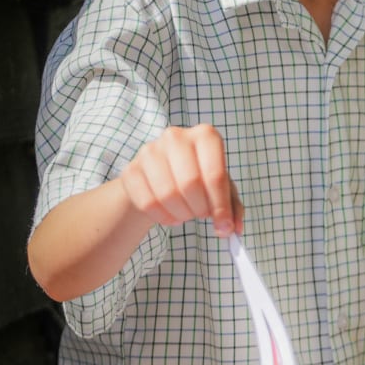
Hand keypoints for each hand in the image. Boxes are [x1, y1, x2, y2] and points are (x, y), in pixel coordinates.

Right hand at [120, 125, 243, 236]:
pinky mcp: (131, 170)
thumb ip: (232, 208)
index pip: (215, 174)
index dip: (221, 205)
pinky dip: (162, 217)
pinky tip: (170, 214)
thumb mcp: (221, 188)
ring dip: (181, 214)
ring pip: (167, 194)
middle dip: (199, 209)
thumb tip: (233, 229)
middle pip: (190, 184)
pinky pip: (148, 203)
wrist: (159, 175)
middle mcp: (176, 137)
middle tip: (201, 214)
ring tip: (186, 212)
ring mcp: (150, 151)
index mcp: (205, 135)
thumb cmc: (197, 178)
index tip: (224, 225)